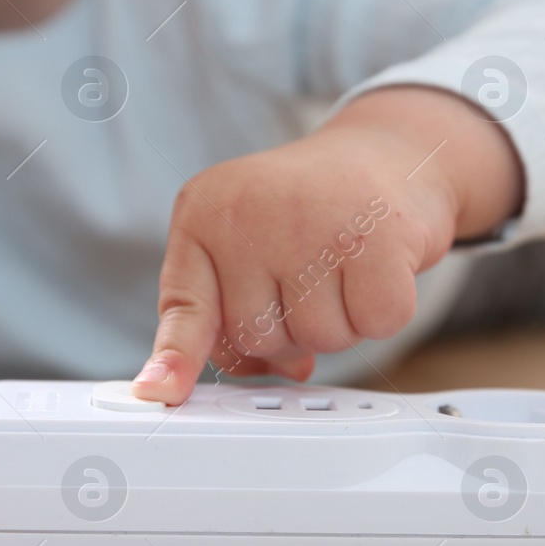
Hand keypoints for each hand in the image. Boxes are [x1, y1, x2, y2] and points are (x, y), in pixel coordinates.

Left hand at [132, 85, 522, 403]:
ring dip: (342, 321)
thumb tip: (278, 371)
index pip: (184, 306)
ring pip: (320, 338)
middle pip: (259, 337)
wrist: (386, 153)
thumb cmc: (311, 209)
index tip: (159, 392)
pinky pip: (376, 323)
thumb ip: (234, 309)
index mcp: (206, 213)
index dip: (176, 357)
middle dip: (292, 328)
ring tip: (345, 266)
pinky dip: (385, 311)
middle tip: (311, 278)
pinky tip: (379, 265)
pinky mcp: (378, 234)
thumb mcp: (248, 244)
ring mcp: (315, 221)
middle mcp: (252, 211)